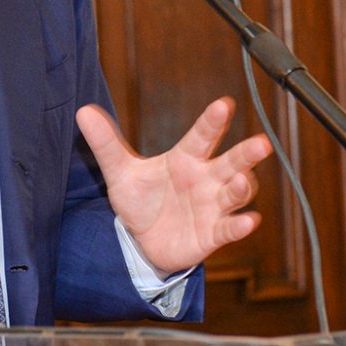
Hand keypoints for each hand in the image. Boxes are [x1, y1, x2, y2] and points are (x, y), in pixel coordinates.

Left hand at [77, 96, 270, 274]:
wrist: (142, 241)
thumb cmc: (141, 200)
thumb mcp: (120, 172)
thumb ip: (106, 143)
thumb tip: (83, 110)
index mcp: (186, 158)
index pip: (202, 136)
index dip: (213, 121)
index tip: (224, 104)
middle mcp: (206, 179)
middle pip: (232, 162)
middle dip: (248, 153)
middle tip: (262, 143)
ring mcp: (213, 206)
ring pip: (236, 193)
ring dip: (242, 187)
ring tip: (241, 180)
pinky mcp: (213, 234)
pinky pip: (229, 229)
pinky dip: (240, 225)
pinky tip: (249, 220)